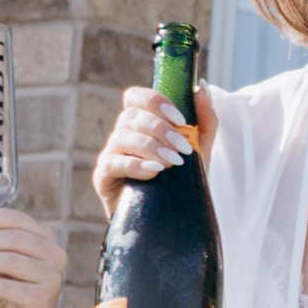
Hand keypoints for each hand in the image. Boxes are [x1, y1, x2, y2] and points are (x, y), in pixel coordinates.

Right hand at [89, 81, 198, 202]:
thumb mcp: (200, 150)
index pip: (136, 97)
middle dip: (161, 129)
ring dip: (151, 147)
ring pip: (122, 137)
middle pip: (132, 116)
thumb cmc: (182, 180)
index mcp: (141, 123)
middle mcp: (123, 134)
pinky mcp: (103, 177)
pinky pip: (113, 164)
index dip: (155, 102)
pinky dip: (136, 165)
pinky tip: (155, 171)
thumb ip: (204, 120)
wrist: (173, 218)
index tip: (180, 119)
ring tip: (174, 162)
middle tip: (184, 148)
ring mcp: (111, 155)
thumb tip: (201, 88)